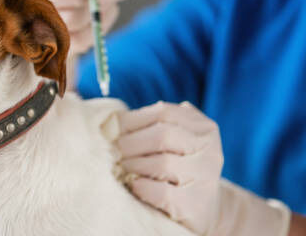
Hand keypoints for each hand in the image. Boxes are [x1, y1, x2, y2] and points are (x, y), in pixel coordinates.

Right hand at [5, 0, 131, 55]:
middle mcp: (21, 0)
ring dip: (103, 13)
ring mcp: (32, 26)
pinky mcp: (44, 45)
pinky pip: (77, 43)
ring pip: (75, 24)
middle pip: (70, 4)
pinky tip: (100, 16)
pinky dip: (97, 30)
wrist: (30, 4)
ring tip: (111, 1)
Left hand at [116, 101, 290, 235]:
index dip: (132, 118)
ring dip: (133, 165)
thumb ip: (154, 125)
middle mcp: (210, 150)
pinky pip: (162, 192)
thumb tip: (112, 121)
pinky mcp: (196, 205)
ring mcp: (206, 178)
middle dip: (131, 142)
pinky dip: (142, 186)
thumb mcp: (175, 140)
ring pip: (162, 163)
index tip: (111, 127)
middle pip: (162, 135)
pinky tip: (134, 185)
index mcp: (204, 128)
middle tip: (115, 150)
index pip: (164, 112)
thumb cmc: (178, 167)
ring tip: (122, 167)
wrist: (202, 208)